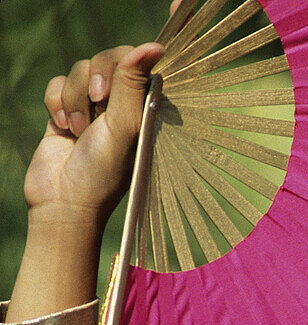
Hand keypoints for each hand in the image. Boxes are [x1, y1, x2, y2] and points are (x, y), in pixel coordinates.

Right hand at [24, 43, 165, 225]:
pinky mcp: (67, 110)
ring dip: (76, 100)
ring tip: (79, 131)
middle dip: (96, 81)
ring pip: (81, 70)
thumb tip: (154, 45)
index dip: (125, 63)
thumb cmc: (104, 170)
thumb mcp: (125, 125)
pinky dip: (57, 103)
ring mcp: (95, 106)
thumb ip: (134, 84)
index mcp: (148, 108)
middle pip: (108, 59)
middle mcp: (124, 104)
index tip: (112, 88)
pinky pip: (59, 83)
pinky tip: (63, 129)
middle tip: (98, 104)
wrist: (63, 200)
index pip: (141, 62)